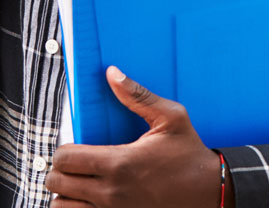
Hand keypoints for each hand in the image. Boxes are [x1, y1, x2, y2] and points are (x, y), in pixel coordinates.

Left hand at [45, 66, 232, 207]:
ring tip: (78, 182)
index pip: (66, 159)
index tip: (74, 145)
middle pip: (58, 184)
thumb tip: (111, 73)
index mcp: (120, 163)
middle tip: (74, 162)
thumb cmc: (189, 154)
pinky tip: (87, 199)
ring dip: (65, 194)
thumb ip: (138, 95)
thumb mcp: (171, 117)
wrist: (210, 192)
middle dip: (60, 170)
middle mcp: (112, 194)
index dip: (63, 150)